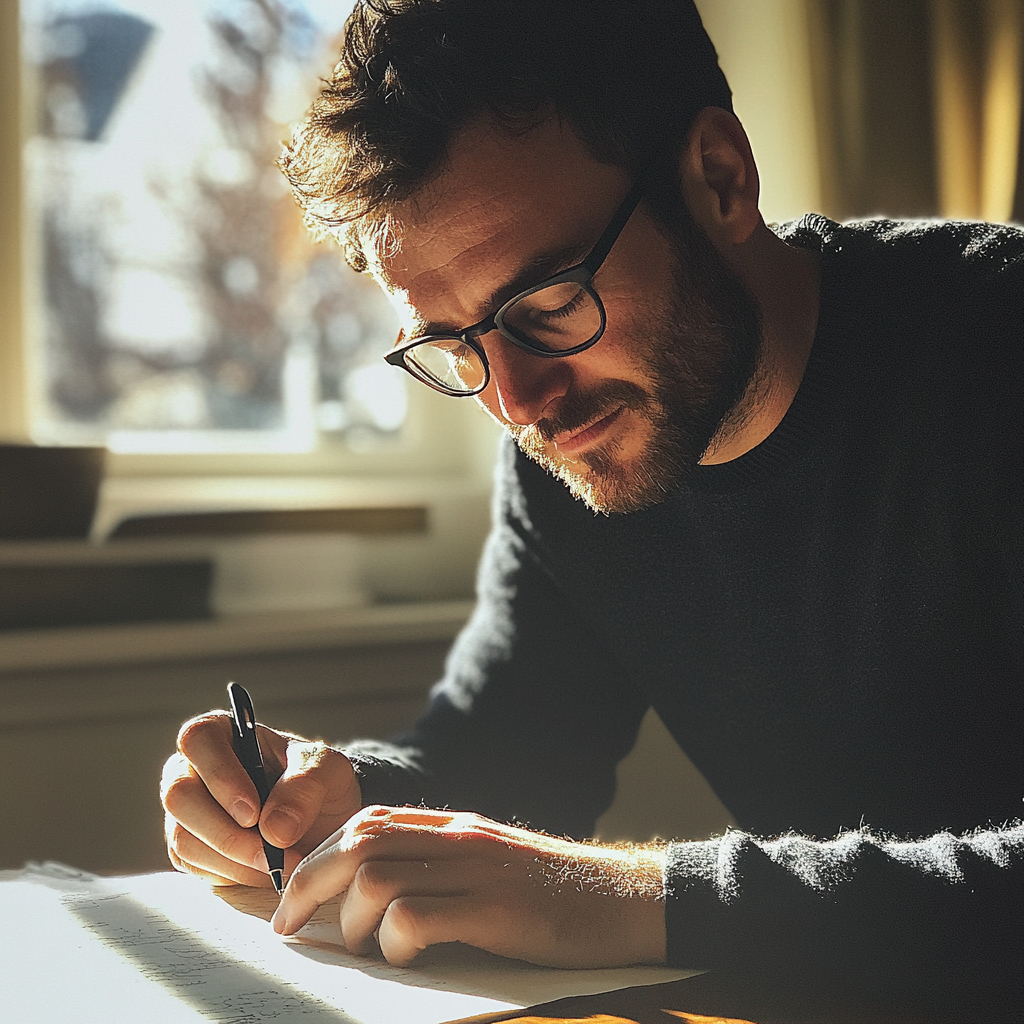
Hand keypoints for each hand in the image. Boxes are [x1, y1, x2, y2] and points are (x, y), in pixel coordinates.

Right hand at [161, 711, 360, 887]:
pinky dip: (231, 874)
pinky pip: (193, 865)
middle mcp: (194, 769)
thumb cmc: (317, 782)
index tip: (253, 812)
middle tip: (271, 852)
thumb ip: (306, 786)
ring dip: (233, 860)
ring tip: (278, 864)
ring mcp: (187, 810)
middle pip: (180, 796)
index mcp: (224, 733)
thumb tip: (273, 828)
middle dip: (227, 832)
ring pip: (184, 838)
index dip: (220, 776)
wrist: (323, 819)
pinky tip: (263, 870)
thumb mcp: (329, 770)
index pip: (199, 739)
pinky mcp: (188, 847)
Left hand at [270, 805, 667, 968]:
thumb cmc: (550, 893)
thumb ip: (436, 867)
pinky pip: (417, 917)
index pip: (366, 821)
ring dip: (350, 921)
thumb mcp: (487, 866)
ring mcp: (476, 870)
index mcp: (453, 826)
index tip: (292, 898)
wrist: (622, 899)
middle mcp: (458, 838)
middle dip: (308, 883)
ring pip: (376, 877)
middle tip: (287, 927)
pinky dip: (394, 943)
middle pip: (358, 841)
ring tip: (360, 950)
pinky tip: (407, 958)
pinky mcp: (496, 910)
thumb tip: (366, 898)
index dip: (317, 856)